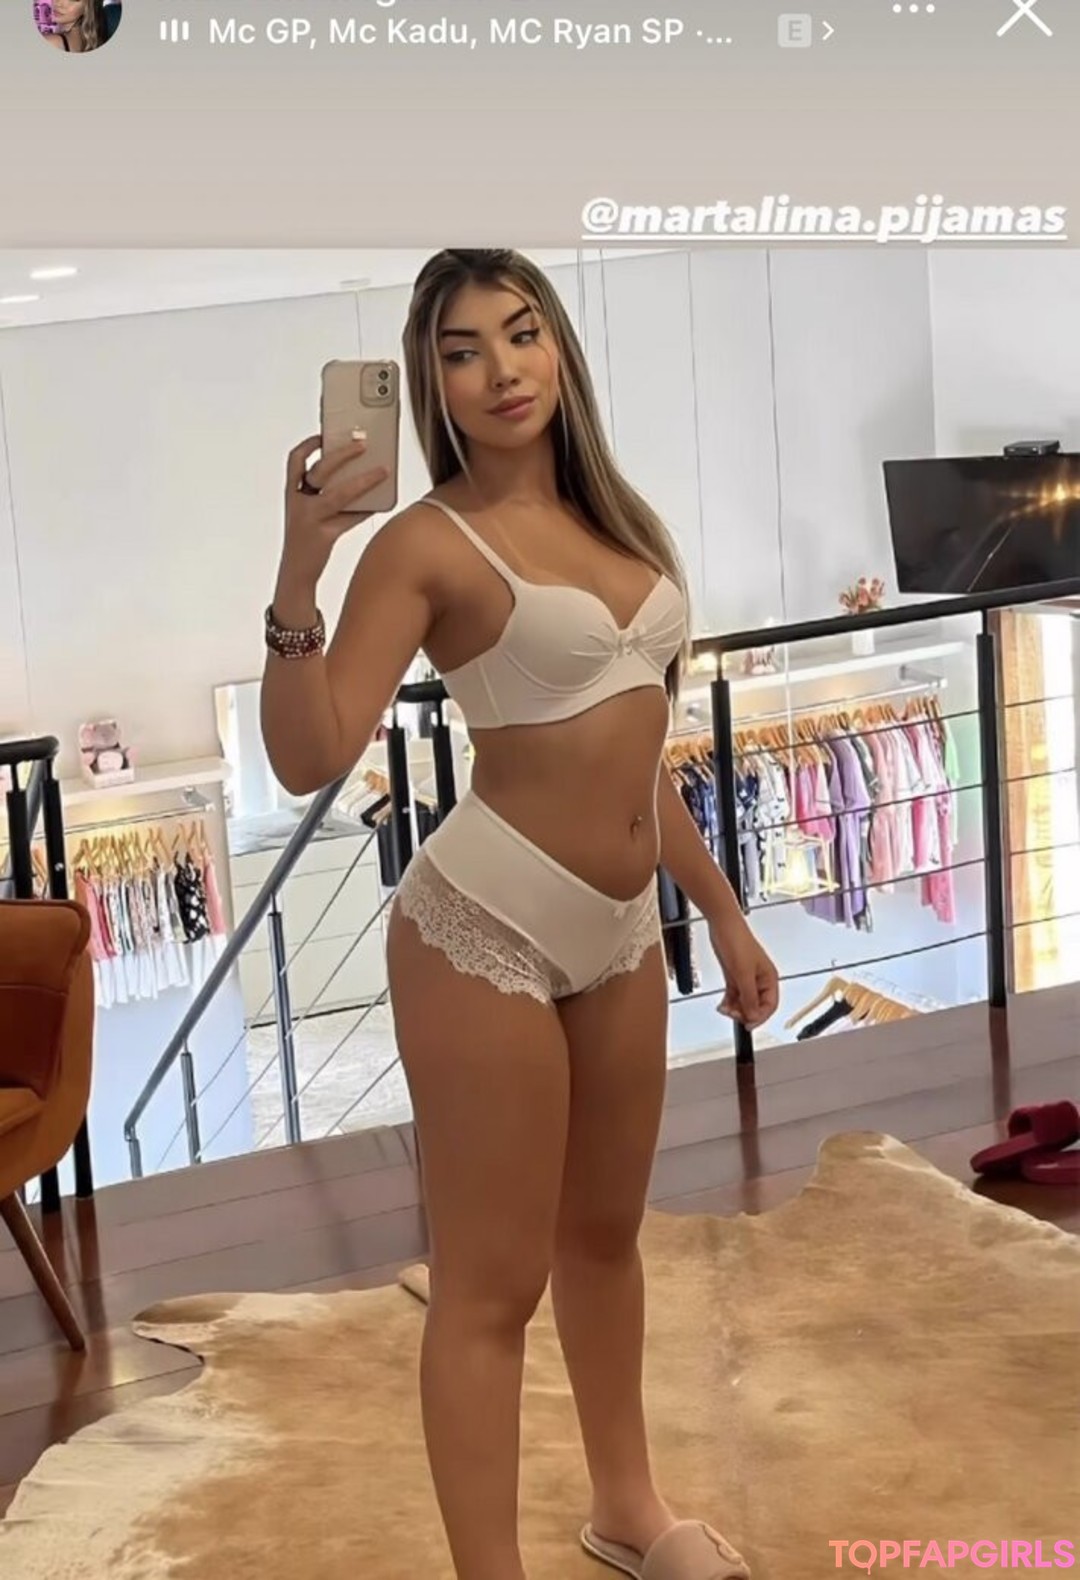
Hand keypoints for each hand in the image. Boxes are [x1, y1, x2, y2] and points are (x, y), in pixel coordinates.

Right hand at [281, 433, 390, 584]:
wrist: (296, 572)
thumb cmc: (306, 540)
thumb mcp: (309, 514)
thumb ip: (327, 496)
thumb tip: (359, 478)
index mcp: (291, 494)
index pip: (295, 461)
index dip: (309, 445)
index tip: (325, 435)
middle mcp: (298, 504)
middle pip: (320, 471)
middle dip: (342, 455)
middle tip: (363, 445)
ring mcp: (310, 520)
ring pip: (339, 494)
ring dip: (363, 481)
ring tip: (382, 472)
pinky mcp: (324, 536)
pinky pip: (350, 518)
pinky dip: (366, 509)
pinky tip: (380, 503)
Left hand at [709, 921, 778, 1029]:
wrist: (722, 926)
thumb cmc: (737, 942)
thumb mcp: (743, 973)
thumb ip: (749, 996)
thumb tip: (753, 1015)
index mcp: (769, 978)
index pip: (770, 1005)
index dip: (760, 1017)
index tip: (748, 1025)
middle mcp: (760, 980)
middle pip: (756, 1006)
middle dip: (744, 1012)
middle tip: (732, 1014)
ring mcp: (747, 979)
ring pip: (744, 1002)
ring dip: (734, 1008)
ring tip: (724, 1009)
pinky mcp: (735, 976)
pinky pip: (734, 995)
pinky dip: (728, 1002)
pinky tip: (722, 1004)